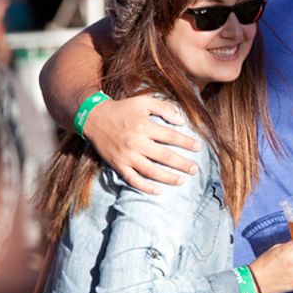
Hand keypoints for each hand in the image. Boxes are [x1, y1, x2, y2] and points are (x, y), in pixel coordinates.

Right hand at [84, 94, 200, 193]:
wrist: (94, 118)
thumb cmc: (123, 109)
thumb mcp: (144, 102)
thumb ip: (164, 108)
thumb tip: (181, 122)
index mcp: (145, 126)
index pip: (171, 136)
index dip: (187, 143)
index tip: (198, 148)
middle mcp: (136, 142)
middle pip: (164, 156)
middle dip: (182, 164)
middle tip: (195, 170)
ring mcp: (127, 156)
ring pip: (151, 171)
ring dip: (168, 178)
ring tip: (182, 181)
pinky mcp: (118, 165)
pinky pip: (133, 179)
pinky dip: (146, 187)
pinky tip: (159, 191)